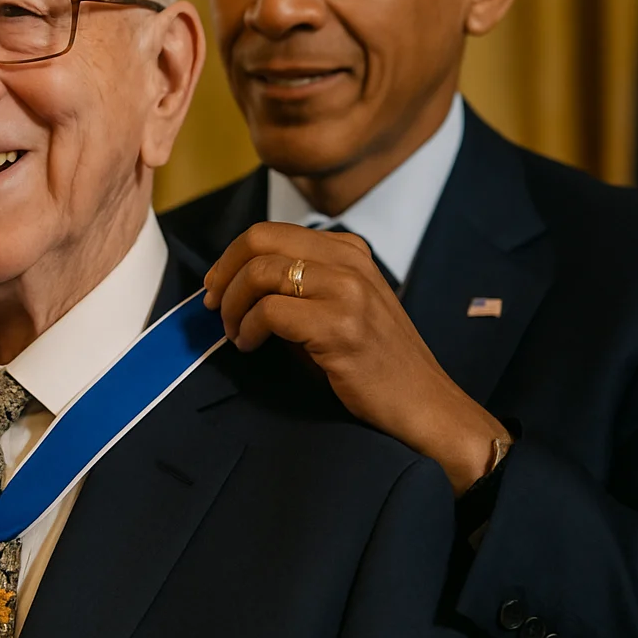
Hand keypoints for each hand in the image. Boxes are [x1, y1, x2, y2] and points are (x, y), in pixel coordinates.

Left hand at [202, 222, 507, 493]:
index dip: (231, 257)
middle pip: (260, 240)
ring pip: (261, 272)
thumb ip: (298, 287)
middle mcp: (349, 261)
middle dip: (224, 273)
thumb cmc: (375, 366)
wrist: (425, 406)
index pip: (271, 231)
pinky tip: (250, 346)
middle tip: (213, 306)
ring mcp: (348, 291)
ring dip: (233, 305)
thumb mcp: (340, 309)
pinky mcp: (341, 326)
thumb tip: (234, 284)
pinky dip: (247, 329)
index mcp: (349, 251)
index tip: (216, 287)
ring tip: (235, 333)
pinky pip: (271, 311)